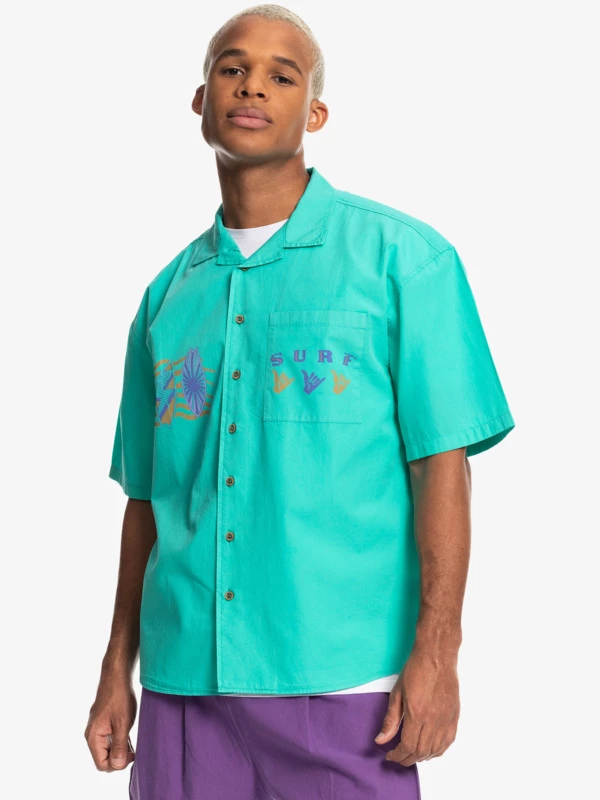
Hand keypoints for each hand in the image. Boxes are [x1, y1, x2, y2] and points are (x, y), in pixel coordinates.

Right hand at [84, 671, 136, 771]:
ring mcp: (97, 729)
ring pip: (108, 749)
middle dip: (119, 758)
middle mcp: (92, 735)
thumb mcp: (123, 723)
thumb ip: (119, 745)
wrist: (117, 676)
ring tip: (133, 743)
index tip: (131, 754)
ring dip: (120, 750)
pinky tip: (129, 738)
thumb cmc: (119, 697)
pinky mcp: (103, 724)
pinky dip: (119, 742)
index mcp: (93, 737)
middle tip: (134, 749)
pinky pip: (109, 740)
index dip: (117, 764)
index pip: (102, 764)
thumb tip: (117, 765)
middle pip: (104, 758)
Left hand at [374, 646, 459, 765]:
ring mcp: (446, 719)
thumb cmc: (415, 670)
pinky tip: (430, 749)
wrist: (437, 655)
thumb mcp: (397, 693)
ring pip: (435, 750)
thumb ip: (390, 719)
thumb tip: (381, 740)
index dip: (398, 755)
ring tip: (412, 754)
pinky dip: (438, 750)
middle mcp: (434, 720)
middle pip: (421, 751)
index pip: (408, 746)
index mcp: (417, 714)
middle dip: (408, 759)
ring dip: (422, 757)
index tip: (390, 755)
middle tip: (398, 757)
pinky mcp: (454, 716)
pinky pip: (448, 741)